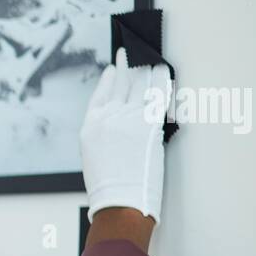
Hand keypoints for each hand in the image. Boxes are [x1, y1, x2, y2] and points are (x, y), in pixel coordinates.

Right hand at [80, 47, 172, 221]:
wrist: (119, 202)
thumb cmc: (108, 189)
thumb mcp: (95, 158)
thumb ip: (105, 137)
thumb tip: (120, 130)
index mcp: (91, 125)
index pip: (100, 94)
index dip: (109, 79)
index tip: (114, 67)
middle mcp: (107, 117)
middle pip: (120, 85)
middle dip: (128, 68)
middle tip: (132, 54)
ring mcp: (128, 118)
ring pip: (139, 86)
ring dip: (146, 70)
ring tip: (152, 59)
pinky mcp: (148, 124)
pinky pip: (157, 96)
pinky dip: (162, 82)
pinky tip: (164, 72)